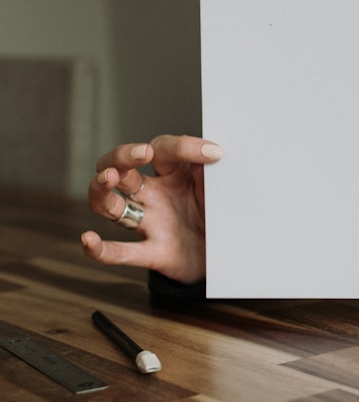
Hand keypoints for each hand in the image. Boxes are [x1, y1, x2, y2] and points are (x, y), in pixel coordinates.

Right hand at [81, 135, 222, 283]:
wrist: (226, 255)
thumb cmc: (218, 214)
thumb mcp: (219, 189)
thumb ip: (213, 172)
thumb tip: (213, 150)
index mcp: (173, 174)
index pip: (163, 150)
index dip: (183, 146)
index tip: (214, 153)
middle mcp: (153, 195)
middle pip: (120, 168)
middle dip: (124, 156)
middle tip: (144, 152)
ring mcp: (148, 223)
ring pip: (109, 205)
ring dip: (102, 190)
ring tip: (109, 178)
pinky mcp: (153, 253)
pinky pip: (121, 253)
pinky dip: (101, 249)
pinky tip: (89, 240)